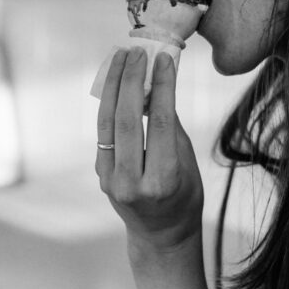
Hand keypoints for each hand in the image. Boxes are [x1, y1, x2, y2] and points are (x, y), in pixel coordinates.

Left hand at [96, 47, 203, 251]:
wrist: (160, 235)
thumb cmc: (184, 196)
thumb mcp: (188, 165)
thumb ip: (171, 128)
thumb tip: (158, 84)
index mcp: (163, 181)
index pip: (161, 124)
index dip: (162, 87)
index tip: (164, 59)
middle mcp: (132, 182)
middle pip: (127, 121)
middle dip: (131, 81)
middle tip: (138, 53)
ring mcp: (111, 180)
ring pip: (108, 123)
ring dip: (114, 86)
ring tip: (121, 58)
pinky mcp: (101, 174)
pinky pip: (104, 132)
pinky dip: (110, 103)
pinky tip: (116, 81)